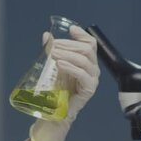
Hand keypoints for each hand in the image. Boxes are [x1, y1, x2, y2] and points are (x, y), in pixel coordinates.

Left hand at [30, 25, 98, 140]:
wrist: (56, 112)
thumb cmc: (57, 90)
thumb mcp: (53, 66)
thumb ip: (52, 51)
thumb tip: (47, 35)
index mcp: (87, 62)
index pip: (90, 43)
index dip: (82, 34)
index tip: (70, 28)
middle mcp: (93, 69)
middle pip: (87, 49)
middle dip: (69, 44)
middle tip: (53, 46)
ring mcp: (92, 79)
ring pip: (85, 59)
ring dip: (67, 54)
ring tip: (52, 54)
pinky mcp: (89, 89)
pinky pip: (83, 74)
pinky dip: (70, 67)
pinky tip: (59, 64)